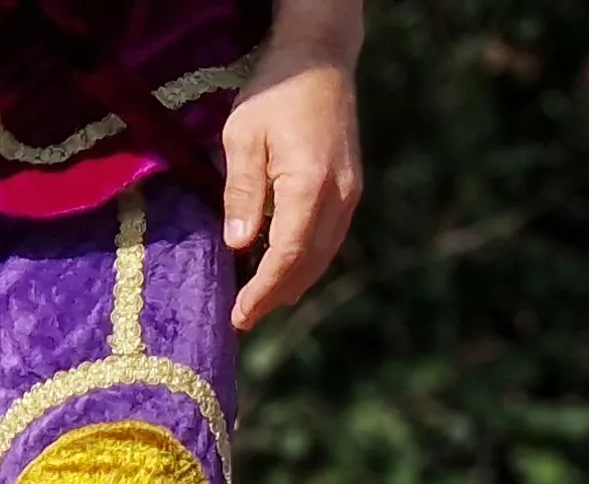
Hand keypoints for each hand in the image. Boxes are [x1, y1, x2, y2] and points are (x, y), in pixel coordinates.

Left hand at [220, 29, 363, 329]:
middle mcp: (339, 198)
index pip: (288, 255)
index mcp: (310, 186)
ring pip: (324, 255)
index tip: (240, 315)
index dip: (264, 291)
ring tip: (261, 300)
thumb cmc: (275, 93)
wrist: (320, 61)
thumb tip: (238, 245)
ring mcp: (351, 195)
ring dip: (293, 282)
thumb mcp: (243, 137)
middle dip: (277, 295)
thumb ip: (242, 192)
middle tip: (245, 318)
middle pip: (310, 264)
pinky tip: (285, 267)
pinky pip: (330, 239)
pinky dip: (307, 260)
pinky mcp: (351, 190)